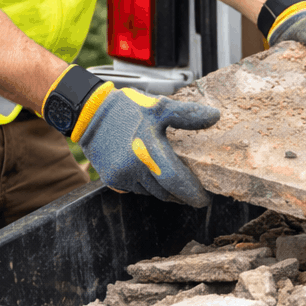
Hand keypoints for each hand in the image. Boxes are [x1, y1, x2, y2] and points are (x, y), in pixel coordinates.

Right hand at [76, 87, 219, 205]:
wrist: (90, 113)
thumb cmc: (126, 109)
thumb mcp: (159, 107)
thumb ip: (187, 115)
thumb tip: (215, 117)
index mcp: (148, 149)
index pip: (176, 181)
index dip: (192, 193)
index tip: (204, 199)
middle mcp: (133, 167)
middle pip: (165, 191)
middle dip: (181, 194)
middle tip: (195, 191)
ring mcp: (121, 176)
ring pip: (151, 192)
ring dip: (165, 190)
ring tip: (176, 182)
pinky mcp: (111, 179)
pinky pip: (136, 189)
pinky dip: (149, 186)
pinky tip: (154, 175)